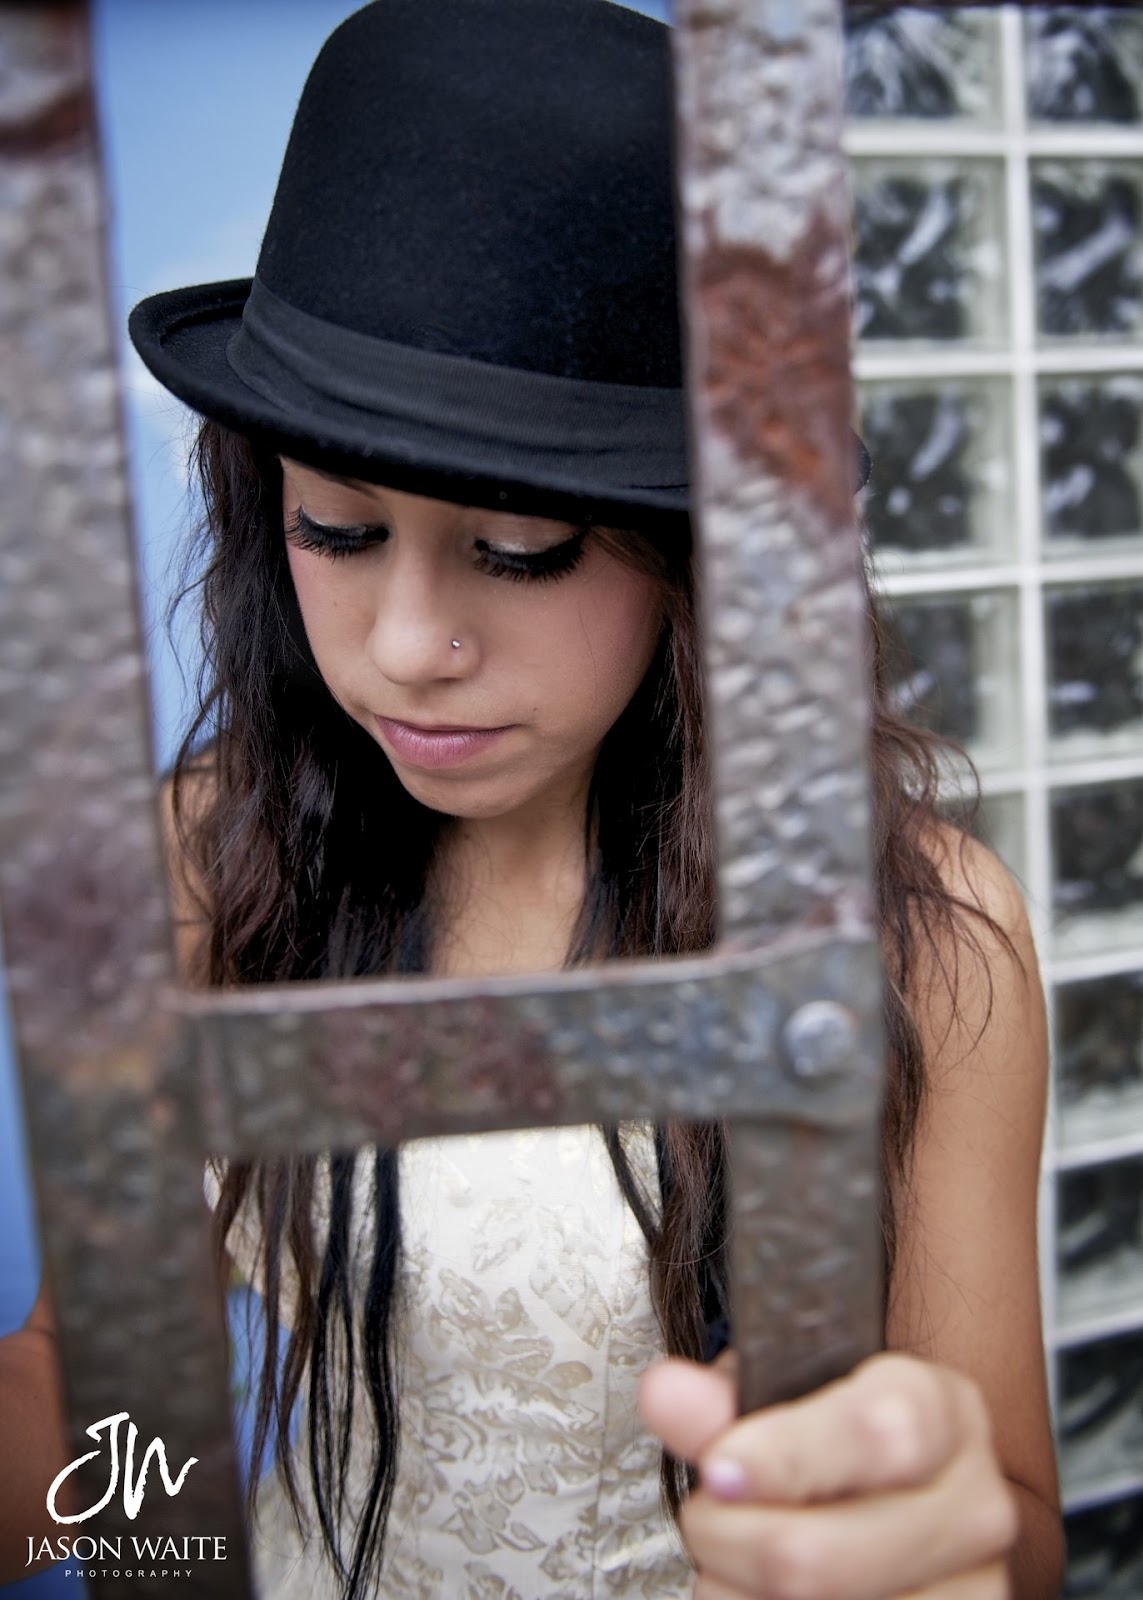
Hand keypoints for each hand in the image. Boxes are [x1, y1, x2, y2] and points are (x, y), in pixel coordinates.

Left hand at [638, 1351, 1017, 1599]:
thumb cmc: (837, 1443)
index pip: (881, 1432)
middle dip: (726, 1539)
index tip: (720, 1469)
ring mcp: (969, 1593)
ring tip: (737, 1557)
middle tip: (707, 1513)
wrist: (897, 1505)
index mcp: (944, 1413)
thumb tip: (668, 1393)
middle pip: (819, 1557)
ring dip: (734, 1591)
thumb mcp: (791, 1398)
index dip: (788, 1457)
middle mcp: (973, 1509)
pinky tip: (760, 1595)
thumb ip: (725, 1401)